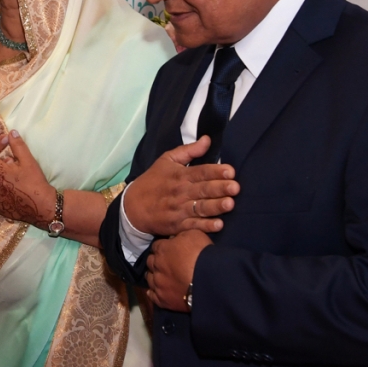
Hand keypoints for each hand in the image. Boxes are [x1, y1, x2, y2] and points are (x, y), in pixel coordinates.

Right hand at [123, 136, 237, 236]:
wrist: (132, 207)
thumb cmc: (153, 181)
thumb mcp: (166, 160)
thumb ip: (188, 151)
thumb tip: (208, 140)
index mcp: (180, 175)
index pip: (200, 172)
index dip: (215, 171)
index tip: (231, 171)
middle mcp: (181, 192)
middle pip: (203, 190)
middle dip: (220, 188)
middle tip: (235, 187)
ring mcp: (179, 210)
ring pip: (200, 208)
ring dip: (215, 206)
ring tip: (230, 204)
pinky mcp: (177, 225)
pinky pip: (194, 226)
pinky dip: (206, 226)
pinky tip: (218, 224)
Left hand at [146, 229, 210, 311]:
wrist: (209, 279)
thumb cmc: (202, 254)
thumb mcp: (194, 234)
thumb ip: (181, 235)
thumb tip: (175, 238)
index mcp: (162, 249)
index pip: (156, 246)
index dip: (162, 248)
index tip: (168, 250)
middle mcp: (156, 266)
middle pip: (150, 262)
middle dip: (157, 262)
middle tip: (166, 264)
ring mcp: (158, 283)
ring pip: (149, 278)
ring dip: (155, 276)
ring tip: (162, 278)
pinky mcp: (162, 299)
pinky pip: (152, 296)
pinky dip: (154, 293)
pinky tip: (158, 291)